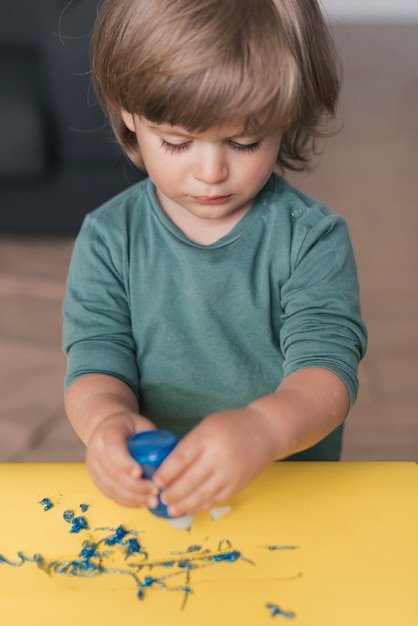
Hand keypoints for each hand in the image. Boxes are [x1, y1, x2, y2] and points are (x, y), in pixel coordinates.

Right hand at [86, 412, 158, 507]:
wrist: (106, 429)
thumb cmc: (128, 426)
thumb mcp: (140, 424)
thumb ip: (152, 437)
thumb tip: (172, 457)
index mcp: (107, 433)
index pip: (113, 449)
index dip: (125, 463)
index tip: (140, 473)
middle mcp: (96, 451)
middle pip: (113, 473)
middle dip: (135, 486)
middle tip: (155, 491)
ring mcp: (93, 468)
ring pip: (111, 487)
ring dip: (133, 498)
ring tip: (152, 501)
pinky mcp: (97, 480)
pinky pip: (111, 494)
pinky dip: (127, 502)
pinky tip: (142, 504)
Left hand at [152, 407, 277, 516]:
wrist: (266, 431)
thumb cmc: (232, 425)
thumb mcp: (208, 425)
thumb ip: (190, 444)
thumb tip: (168, 468)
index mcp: (208, 437)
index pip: (182, 458)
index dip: (167, 472)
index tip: (156, 481)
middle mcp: (219, 456)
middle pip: (191, 480)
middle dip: (173, 492)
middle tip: (160, 498)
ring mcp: (230, 473)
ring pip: (203, 494)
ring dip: (185, 505)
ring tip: (171, 509)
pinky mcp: (238, 485)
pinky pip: (216, 500)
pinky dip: (201, 507)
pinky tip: (190, 509)